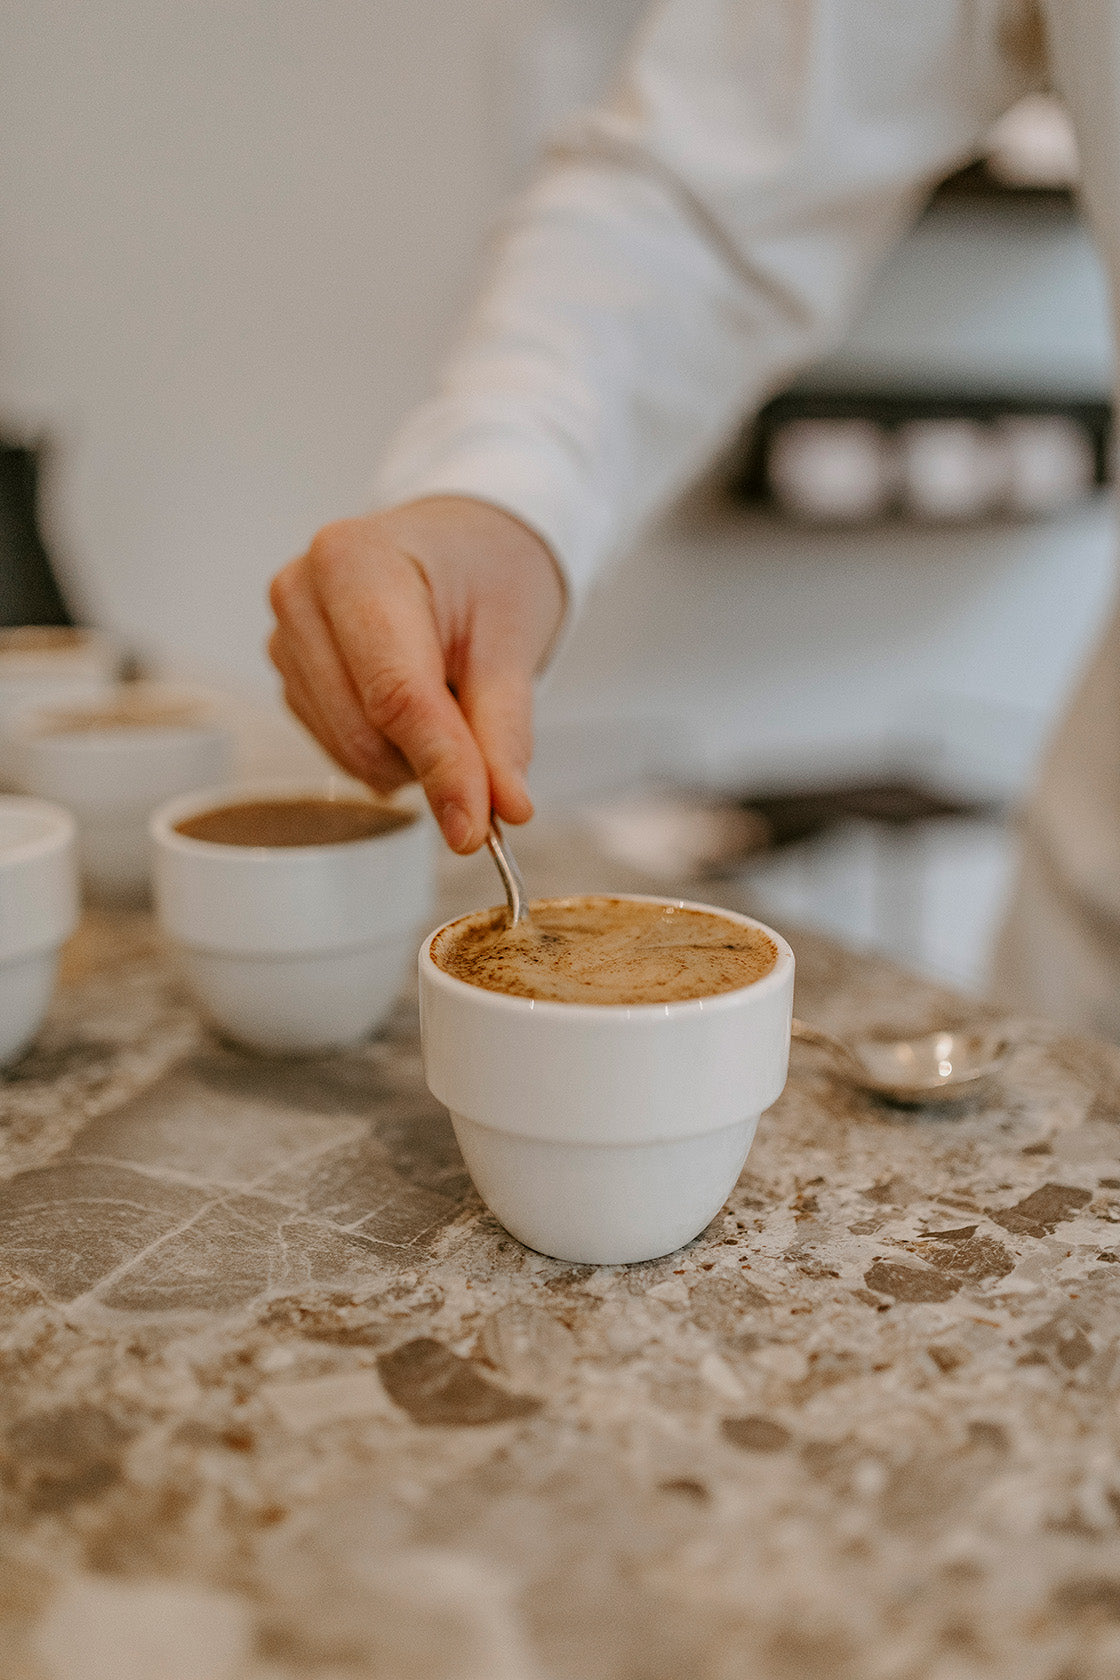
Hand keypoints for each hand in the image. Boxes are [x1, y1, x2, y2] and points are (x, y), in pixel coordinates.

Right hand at [268, 496, 564, 852]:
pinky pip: (336, 746)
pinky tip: (407, 700)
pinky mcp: (287, 672)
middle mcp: (302, 593)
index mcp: (355, 563)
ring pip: (347, 749)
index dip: (440, 768)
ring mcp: (285, 635)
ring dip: (408, 753)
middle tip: (481, 726)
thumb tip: (504, 811)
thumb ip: (504, 733)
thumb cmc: (488, 573)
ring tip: (446, 692)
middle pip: (364, 730)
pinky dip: (385, 746)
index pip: (395, 693)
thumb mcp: (514, 644)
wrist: (462, 543)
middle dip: (430, 756)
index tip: (476, 831)